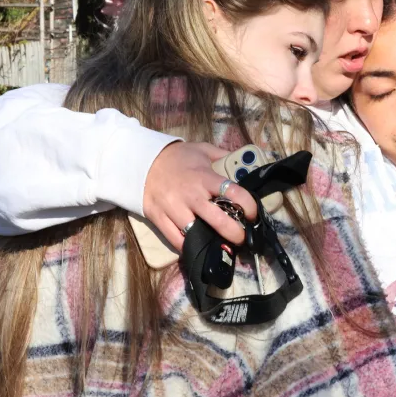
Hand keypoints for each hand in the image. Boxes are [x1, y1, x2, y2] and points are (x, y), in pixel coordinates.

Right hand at [142, 142, 257, 250]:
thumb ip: (223, 156)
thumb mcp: (202, 149)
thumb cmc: (177, 157)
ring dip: (212, 242)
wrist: (141, 162)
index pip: (233, 192)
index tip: (253, 214)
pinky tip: (199, 247)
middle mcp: (190, 195)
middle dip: (235, 233)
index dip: (248, 205)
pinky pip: (175, 240)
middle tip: (243, 238)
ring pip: (196, 234)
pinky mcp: (159, 219)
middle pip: (218, 220)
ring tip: (223, 245)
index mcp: (204, 177)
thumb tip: (245, 163)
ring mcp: (173, 209)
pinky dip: (188, 247)